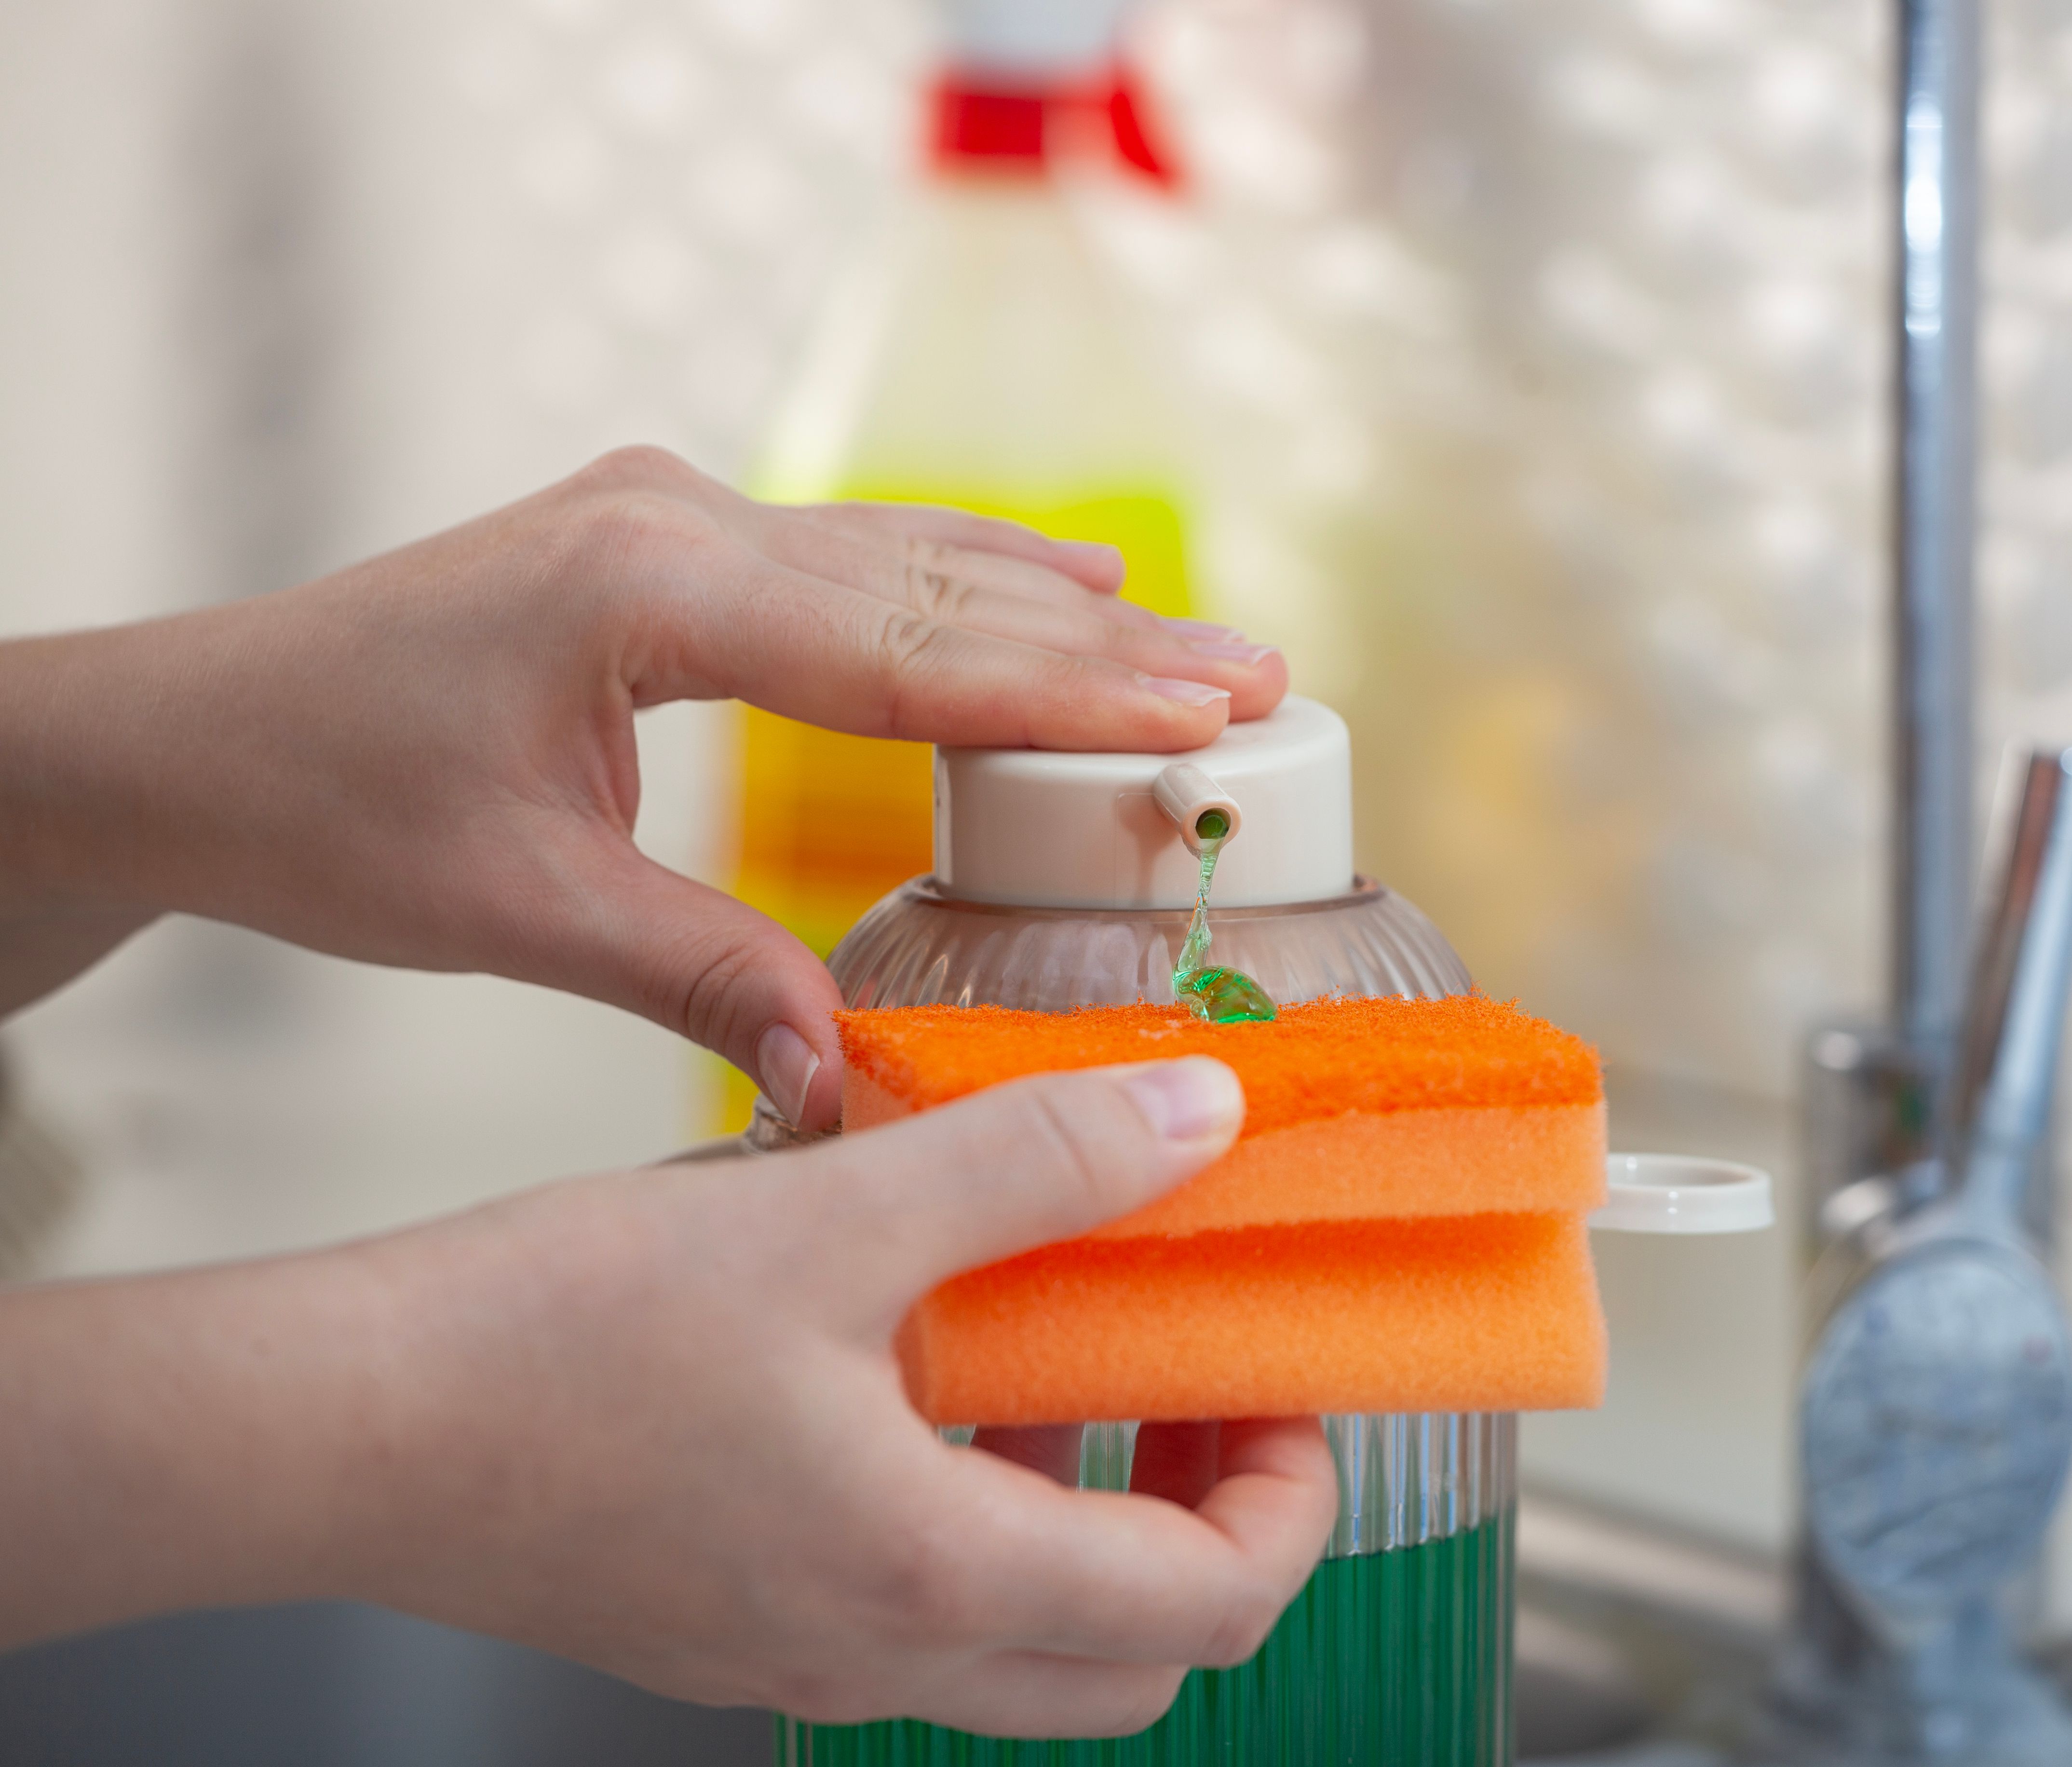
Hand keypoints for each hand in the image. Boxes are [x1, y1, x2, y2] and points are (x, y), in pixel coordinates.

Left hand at [0, 446, 1288, 1127]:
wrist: (190, 732)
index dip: (1069, 692)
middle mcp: (669, 524)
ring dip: (1059, 613)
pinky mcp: (664, 540)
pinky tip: (1067, 586)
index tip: (1206, 712)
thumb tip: (851, 1084)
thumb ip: (702, 981)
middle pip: (934, 593)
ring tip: (1206, 648)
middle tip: (1263, 684)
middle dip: (1108, 648)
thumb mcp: (520, 910)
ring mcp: (667, 515)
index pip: (905, 651)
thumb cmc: (326, 806)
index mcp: (642, 589)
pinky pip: (852, 557)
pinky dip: (967, 584)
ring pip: (907, 561)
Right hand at [0, 1056, 1336, 1737]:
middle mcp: (879, 1654)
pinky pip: (912, 1604)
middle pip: (1139, 1657)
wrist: (337, 1424)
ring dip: (1087, 1509)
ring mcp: (796, 1652)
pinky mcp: (729, 1620)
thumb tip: (1200, 1112)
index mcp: (934, 1579)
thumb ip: (1037, 1161)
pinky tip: (922, 1366)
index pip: (1215, 1607)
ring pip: (1028, 1639)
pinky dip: (971, 1507)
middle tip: (1197, 1382)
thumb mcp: (831, 1213)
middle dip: (1208, 1521)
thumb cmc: (553, 1338)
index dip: (1292, 1497)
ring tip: (1064, 1350)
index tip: (1279, 1382)